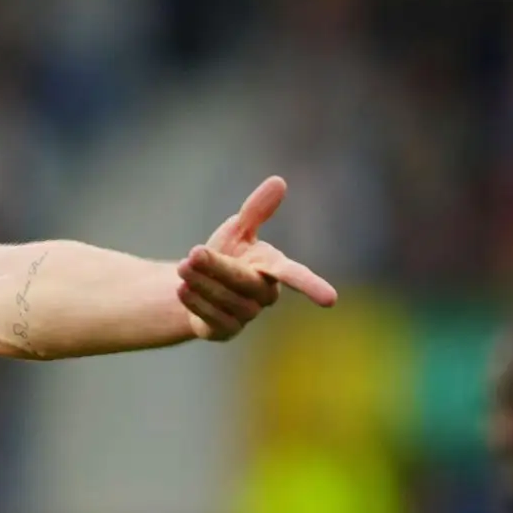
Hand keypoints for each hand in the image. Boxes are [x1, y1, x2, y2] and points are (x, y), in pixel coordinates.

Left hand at [176, 176, 335, 340]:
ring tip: (181, 267)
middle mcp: (263, 295)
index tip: (330, 300)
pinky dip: (195, 302)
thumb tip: (279, 181)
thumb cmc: (229, 254)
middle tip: (193, 252)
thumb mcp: (239, 229)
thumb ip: (257, 210)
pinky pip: (211, 318)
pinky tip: (182, 289)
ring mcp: (245, 315)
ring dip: (201, 283)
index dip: (310, 285)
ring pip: (225, 300)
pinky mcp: (224, 330)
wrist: (199, 285)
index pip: (293, 274)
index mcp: (272, 268)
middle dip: (217, 267)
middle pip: (244, 282)